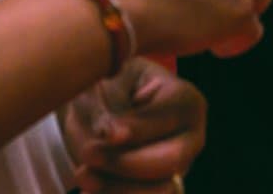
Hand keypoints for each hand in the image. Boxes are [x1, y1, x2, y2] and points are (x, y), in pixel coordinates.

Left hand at [63, 57, 205, 193]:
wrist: (105, 111)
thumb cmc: (110, 88)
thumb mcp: (104, 88)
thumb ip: (108, 111)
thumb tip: (110, 134)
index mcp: (185, 100)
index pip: (169, 116)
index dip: (139, 128)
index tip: (107, 133)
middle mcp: (190, 138)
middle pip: (172, 160)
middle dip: (126, 162)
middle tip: (88, 153)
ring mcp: (179, 170)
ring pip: (160, 191)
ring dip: (117, 188)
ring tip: (82, 174)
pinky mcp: (160, 190)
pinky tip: (88, 190)